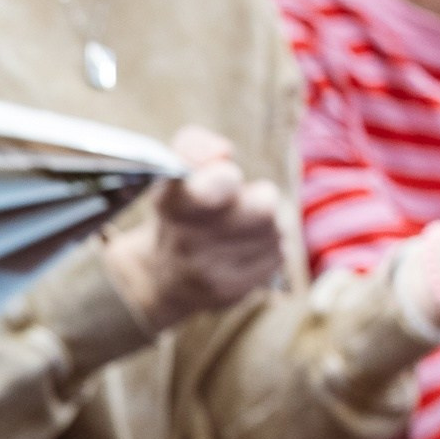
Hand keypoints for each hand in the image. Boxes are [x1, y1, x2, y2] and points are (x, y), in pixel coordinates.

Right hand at [102, 127, 285, 331]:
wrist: (163, 280)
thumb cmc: (179, 216)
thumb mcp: (174, 177)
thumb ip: (194, 148)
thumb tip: (221, 151)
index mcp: (173, 205)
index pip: (205, 190)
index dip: (218, 179)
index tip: (224, 169)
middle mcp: (189, 243)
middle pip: (263, 207)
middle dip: (258, 200)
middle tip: (238, 204)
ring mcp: (214, 271)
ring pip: (273, 230)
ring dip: (261, 225)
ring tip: (236, 229)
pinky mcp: (237, 290)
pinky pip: (276, 255)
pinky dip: (263, 248)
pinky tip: (239, 252)